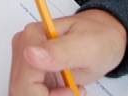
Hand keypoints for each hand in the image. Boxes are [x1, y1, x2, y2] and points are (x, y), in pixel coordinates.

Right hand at [8, 10, 127, 94]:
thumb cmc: (99, 38)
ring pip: (26, 94)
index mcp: (32, 37)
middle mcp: (23, 47)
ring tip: (70, 89)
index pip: (24, 83)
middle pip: (22, 91)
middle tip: (71, 91)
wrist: (105, 36)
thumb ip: (59, 52)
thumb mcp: (86, 46)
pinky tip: (66, 89)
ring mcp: (26, 60)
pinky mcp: (32, 70)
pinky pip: (32, 93)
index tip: (70, 91)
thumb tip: (29, 54)